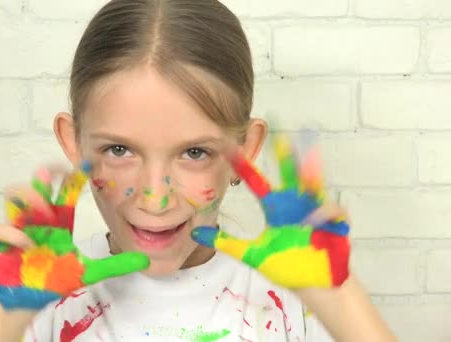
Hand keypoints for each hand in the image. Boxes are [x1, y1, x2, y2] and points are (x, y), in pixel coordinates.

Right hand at [0, 163, 149, 309]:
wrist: (26, 302)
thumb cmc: (53, 280)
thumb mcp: (88, 272)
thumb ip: (114, 265)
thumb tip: (144, 260)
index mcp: (59, 222)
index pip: (66, 193)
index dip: (74, 178)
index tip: (87, 165)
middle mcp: (39, 219)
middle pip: (37, 184)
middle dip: (43, 174)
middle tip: (52, 172)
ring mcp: (19, 228)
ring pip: (13, 195)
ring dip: (26, 197)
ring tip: (43, 211)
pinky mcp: (2, 243)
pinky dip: (11, 233)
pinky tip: (26, 245)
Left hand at [191, 135, 349, 287]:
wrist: (315, 287)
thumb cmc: (287, 267)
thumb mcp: (252, 255)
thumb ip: (226, 243)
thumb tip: (195, 234)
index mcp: (276, 210)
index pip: (257, 184)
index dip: (245, 168)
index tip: (231, 150)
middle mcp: (294, 206)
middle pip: (290, 176)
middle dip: (286, 156)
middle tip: (280, 133)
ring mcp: (315, 213)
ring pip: (314, 187)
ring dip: (311, 174)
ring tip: (309, 156)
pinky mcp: (334, 225)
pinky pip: (332, 212)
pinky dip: (324, 212)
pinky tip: (315, 220)